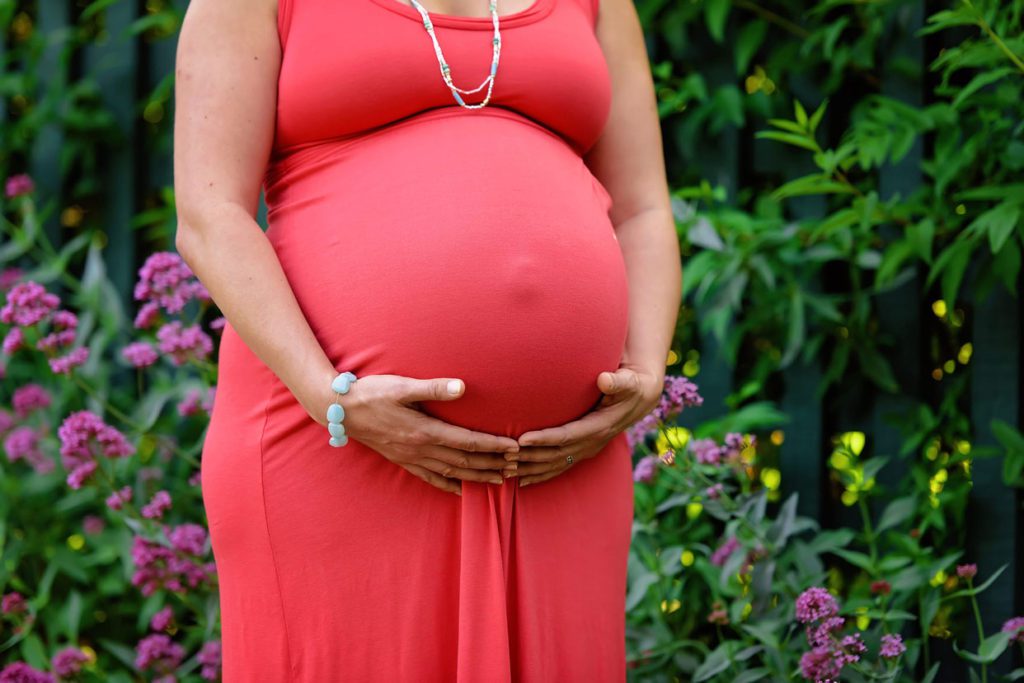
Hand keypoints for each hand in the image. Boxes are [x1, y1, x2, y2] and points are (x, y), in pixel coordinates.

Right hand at [306, 371, 520, 495]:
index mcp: (425, 431)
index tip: (514, 448)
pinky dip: (448, 485)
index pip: (468, 442)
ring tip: (499, 480)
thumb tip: (462, 387)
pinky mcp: (402, 461)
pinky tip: (461, 490)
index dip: (493, 446)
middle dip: (493, 465)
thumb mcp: (402, 386)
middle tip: (516, 467)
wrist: (339, 410)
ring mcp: (411, 458)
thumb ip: (434, 388)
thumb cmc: (372, 393)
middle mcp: (420, 449)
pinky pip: (430, 478)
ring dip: (477, 477)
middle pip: (465, 462)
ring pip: (451, 473)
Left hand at [510, 363, 662, 486]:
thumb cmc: (632, 386)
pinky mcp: (583, 451)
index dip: (544, 438)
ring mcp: (587, 449)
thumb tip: (604, 379)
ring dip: (531, 469)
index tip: (521, 439)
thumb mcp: (629, 382)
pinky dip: (541, 475)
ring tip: (506, 472)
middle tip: (503, 458)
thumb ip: (618, 382)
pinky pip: (560, 467)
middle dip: (529, 457)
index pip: (566, 435)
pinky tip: (522, 481)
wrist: (641, 398)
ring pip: (555, 464)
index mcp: (599, 426)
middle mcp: (592, 442)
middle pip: (556, 454)